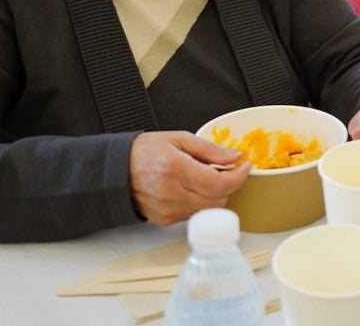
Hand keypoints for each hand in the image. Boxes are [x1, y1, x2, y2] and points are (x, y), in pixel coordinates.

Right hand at [128, 131, 249, 226]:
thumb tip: (234, 156)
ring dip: (216, 194)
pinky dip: (200, 202)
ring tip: (207, 177)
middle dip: (229, 184)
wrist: (115, 172)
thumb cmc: (144, 152)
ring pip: (209, 209)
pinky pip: (194, 214)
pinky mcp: (165, 221)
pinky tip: (192, 188)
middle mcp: (172, 194)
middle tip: (227, 169)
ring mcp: (168, 210)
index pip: (219, 183)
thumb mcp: (178, 139)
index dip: (238, 176)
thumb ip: (209, 149)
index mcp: (176, 169)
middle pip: (218, 199)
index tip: (244, 166)